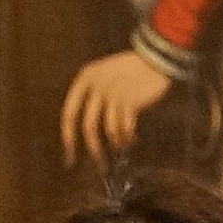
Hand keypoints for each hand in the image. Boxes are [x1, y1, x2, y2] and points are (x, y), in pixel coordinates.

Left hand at [61, 47, 174, 163]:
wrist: (155, 57)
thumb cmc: (128, 69)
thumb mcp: (102, 75)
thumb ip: (91, 96)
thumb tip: (84, 130)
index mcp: (84, 78)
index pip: (68, 114)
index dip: (68, 138)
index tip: (69, 158)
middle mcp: (96, 86)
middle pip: (88, 127)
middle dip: (94, 149)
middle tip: (99, 164)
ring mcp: (113, 94)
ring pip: (109, 130)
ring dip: (116, 142)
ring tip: (121, 145)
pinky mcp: (130, 101)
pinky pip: (125, 127)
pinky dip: (127, 136)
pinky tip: (131, 138)